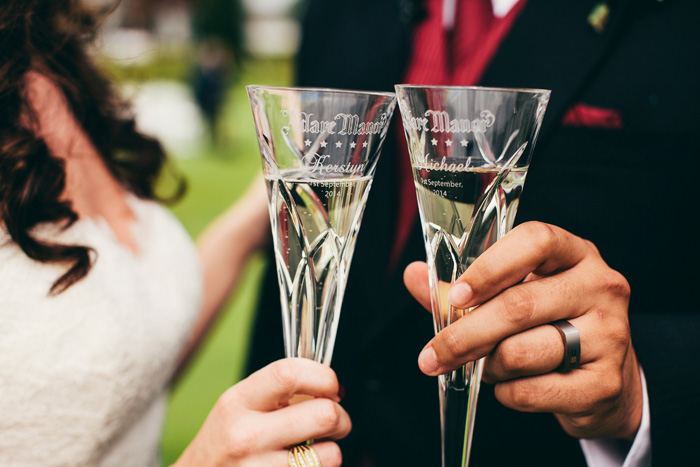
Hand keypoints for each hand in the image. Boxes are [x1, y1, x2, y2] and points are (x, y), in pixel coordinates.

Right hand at [173, 358, 349, 465]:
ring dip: (332, 451)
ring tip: (315, 449)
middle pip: (324, 415)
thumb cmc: (229, 438)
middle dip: (341, 417)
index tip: (331, 386)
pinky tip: (300, 465)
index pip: (289, 374)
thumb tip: (334, 389)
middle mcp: (246, 436)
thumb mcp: (241, 405)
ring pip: (331, 455)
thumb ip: (281, 391)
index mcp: (238, 401)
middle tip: (334, 421)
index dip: (323, 376)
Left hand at [404, 222, 641, 439]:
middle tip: (432, 355)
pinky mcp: (606, 382)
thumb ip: (464, 288)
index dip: (490, 267)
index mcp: (575, 253)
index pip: (535, 241)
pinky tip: (512, 385)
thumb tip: (413, 275)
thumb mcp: (516, 294)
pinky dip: (507, 393)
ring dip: (488, 365)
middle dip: (465, 334)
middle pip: (518, 306)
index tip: (457, 293)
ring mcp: (610, 335)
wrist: (606, 378)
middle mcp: (600, 287)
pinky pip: (531, 391)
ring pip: (521, 352)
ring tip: (488, 365)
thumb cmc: (552, 324)